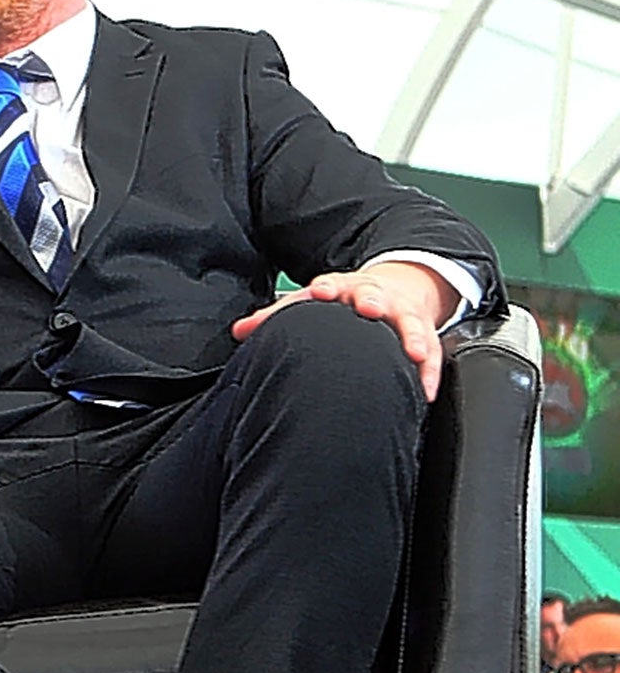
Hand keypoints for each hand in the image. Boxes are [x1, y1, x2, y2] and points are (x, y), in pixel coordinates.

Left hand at [229, 260, 456, 401]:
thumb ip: (275, 318)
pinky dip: (429, 371)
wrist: (394, 288)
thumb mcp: (312, 302)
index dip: (326, 288)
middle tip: (372, 308)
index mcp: (342, 288)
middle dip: (372, 300)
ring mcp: (401, 314)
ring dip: (413, 337)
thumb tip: (240, 331)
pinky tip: (425, 388)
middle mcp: (374, 297)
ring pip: (411, 323)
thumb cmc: (343, 301)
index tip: (321, 292)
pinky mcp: (424, 335)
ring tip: (413, 353)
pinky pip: (432, 353)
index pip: (331, 284)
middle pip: (374, 295)